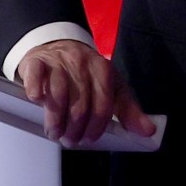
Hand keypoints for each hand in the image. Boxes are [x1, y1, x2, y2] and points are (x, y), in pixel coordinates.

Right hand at [17, 39, 156, 146]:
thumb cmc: (87, 73)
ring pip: (58, 94)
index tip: (89, 139)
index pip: (103, 104)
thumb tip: (149, 131)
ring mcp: (58, 62)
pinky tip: (37, 101)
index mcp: (103, 70)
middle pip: (80, 104)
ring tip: (55, 132)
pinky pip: (36, 76)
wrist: (60, 45)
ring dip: (55, 120)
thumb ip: (128, 110)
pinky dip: (36, 91)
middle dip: (75, 129)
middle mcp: (81, 64)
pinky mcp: (37, 62)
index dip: (96, 127)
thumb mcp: (112, 87)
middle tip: (70, 140)